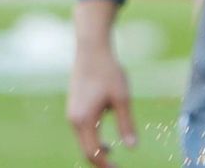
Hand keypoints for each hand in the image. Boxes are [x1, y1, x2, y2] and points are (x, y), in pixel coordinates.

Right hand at [68, 0, 136, 166]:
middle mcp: (74, 120)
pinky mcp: (74, 107)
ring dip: (96, 148)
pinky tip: (105, 136)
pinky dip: (92, 137)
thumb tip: (133, 147)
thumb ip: (126, 124)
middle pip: (85, 149)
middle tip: (115, 166)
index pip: (93, 152)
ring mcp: (72, 113)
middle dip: (100, 160)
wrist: (92, 50)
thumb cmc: (109, 72)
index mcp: (84, 120)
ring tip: (112, 153)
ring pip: (82, 139)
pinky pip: (81, 130)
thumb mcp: (122, 98)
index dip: (106, 164)